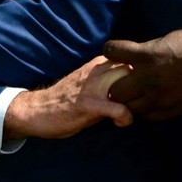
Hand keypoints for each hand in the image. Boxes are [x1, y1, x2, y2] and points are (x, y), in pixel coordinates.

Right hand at [4, 56, 133, 140]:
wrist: (34, 110)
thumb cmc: (62, 100)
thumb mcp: (85, 83)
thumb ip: (104, 80)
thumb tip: (129, 85)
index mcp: (94, 66)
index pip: (127, 59)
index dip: (141, 70)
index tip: (146, 83)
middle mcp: (95, 72)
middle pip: (133, 69)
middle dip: (146, 83)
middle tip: (146, 100)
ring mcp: (92, 88)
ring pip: (129, 85)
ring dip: (138, 100)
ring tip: (136, 111)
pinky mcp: (88, 105)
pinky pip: (119, 109)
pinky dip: (125, 117)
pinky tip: (121, 123)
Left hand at [103, 29, 181, 120]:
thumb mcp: (166, 40)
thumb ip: (145, 51)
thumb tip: (129, 58)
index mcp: (147, 56)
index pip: (111, 51)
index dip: (111, 50)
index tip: (116, 51)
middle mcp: (149, 79)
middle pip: (115, 91)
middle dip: (115, 85)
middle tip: (123, 81)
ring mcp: (161, 98)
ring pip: (130, 108)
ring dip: (130, 101)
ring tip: (136, 94)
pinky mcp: (173, 110)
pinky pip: (149, 116)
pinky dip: (146, 110)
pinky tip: (151, 102)